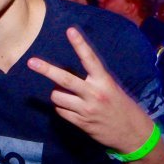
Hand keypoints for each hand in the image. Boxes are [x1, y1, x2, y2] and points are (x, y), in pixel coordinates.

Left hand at [27, 27, 152, 153]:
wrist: (132, 133)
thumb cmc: (121, 106)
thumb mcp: (112, 88)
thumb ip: (93, 80)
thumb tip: (66, 77)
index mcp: (104, 81)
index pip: (90, 59)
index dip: (80, 44)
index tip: (70, 30)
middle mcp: (94, 93)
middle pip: (65, 79)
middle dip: (46, 70)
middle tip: (31, 62)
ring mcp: (87, 109)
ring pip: (57, 97)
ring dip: (56, 94)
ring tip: (66, 95)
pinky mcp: (81, 123)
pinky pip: (60, 111)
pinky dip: (61, 107)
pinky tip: (69, 107)